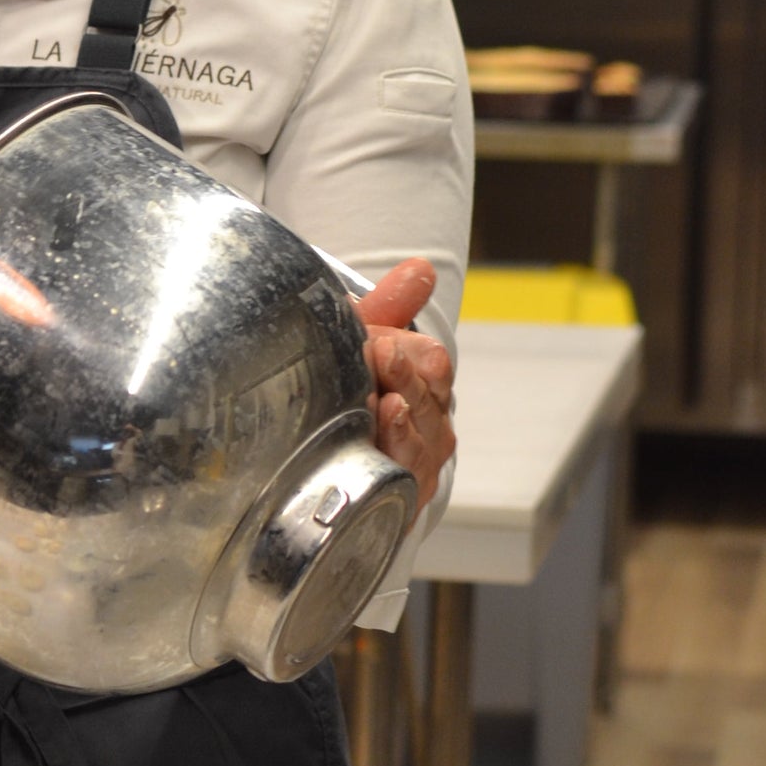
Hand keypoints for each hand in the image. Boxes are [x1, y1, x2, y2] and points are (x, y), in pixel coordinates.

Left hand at [354, 258, 454, 508]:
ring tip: (384, 402)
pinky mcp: (404, 496)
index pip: (432, 364)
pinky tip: (383, 444)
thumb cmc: (354, 397)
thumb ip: (391, 309)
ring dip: (400, 419)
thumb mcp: (365, 347)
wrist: (333, 472)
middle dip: (401, 378)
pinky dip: (396, 458)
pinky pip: (408, 476)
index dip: (408, 355)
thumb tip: (420, 268)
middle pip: (426, 397)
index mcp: (425, 384)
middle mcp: (430, 424)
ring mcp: (420, 462)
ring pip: (422, 438)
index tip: (380, 344)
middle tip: (377, 357)